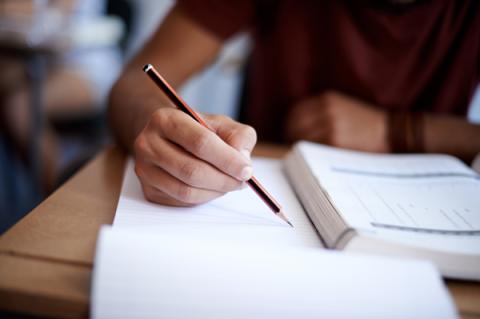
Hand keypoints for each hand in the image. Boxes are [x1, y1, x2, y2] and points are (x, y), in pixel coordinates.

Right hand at [133, 108, 256, 205]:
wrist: (169, 138)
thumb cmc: (199, 130)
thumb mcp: (222, 124)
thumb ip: (239, 136)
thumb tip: (242, 160)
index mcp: (165, 119)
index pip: (200, 142)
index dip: (227, 159)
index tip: (247, 170)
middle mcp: (148, 143)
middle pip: (192, 170)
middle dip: (224, 179)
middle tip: (243, 181)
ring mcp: (145, 169)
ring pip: (186, 190)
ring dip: (216, 191)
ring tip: (230, 184)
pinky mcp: (149, 190)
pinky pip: (182, 201)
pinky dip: (204, 198)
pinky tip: (213, 187)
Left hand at [285, 91, 388, 151]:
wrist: (391, 132)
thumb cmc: (366, 124)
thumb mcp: (343, 107)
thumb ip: (321, 112)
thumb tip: (295, 127)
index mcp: (327, 99)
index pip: (295, 112)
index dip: (289, 125)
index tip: (289, 134)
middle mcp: (327, 109)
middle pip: (294, 125)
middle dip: (291, 137)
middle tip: (292, 148)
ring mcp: (330, 125)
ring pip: (301, 138)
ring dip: (298, 147)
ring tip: (302, 155)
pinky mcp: (335, 141)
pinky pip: (312, 148)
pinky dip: (308, 154)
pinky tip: (312, 159)